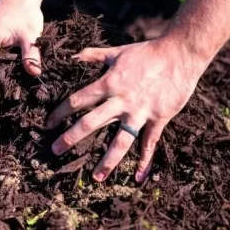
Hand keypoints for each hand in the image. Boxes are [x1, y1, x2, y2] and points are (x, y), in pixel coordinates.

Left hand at [46, 37, 206, 182]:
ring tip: (96, 177)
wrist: (180, 54)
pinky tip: (138, 177)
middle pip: (90, 123)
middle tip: (56, 151)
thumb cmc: (147, 52)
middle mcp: (121, 101)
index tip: (48, 123)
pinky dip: (144, 161)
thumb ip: (92, 55)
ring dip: (108, 160)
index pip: (77, 101)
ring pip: (120, 141)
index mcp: (108, 83)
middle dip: (71, 138)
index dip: (60, 112)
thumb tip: (72, 56)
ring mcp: (140, 112)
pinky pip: (149, 144)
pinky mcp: (159, 119)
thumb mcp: (116, 52)